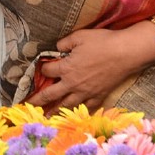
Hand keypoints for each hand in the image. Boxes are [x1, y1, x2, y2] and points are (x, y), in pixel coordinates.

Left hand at [27, 28, 143, 112]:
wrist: (126, 53)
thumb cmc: (102, 43)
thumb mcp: (79, 37)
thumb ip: (64, 43)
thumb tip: (57, 48)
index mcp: (66, 68)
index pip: (47, 72)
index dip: (43, 69)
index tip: (41, 69)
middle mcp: (73, 83)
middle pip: (51, 94)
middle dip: (38, 100)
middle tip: (28, 106)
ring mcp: (87, 92)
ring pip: (67, 105)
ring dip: (55, 111)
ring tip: (46, 117)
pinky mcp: (100, 96)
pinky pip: (87, 108)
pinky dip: (79, 112)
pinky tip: (74, 115)